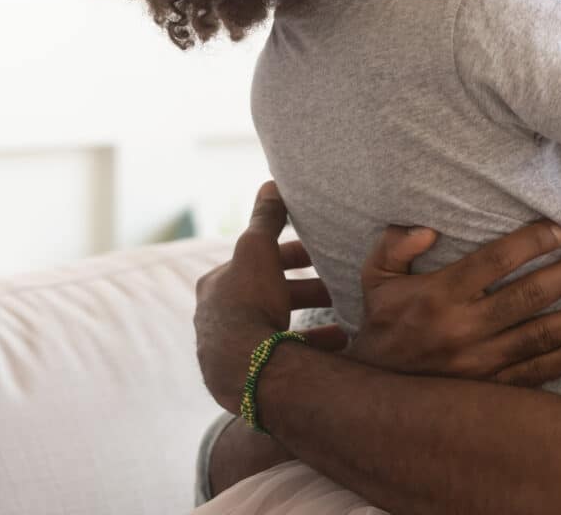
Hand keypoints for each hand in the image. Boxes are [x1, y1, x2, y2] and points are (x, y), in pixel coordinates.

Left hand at [193, 181, 347, 414]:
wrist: (244, 367)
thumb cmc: (248, 302)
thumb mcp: (257, 250)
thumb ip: (266, 219)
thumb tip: (271, 184)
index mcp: (216, 284)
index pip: (256, 262)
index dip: (290, 255)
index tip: (318, 256)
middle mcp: (216, 316)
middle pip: (269, 295)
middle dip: (304, 290)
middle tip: (335, 289)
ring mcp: (230, 349)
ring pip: (277, 326)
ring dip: (311, 320)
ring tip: (343, 320)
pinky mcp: (247, 375)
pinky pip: (284, 354)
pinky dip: (311, 347)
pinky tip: (336, 345)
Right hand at [346, 220, 560, 386]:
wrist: (372, 396)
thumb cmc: (382, 327)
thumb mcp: (376, 280)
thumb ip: (395, 246)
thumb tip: (427, 230)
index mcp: (439, 295)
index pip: (495, 261)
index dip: (533, 242)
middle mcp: (463, 329)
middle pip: (529, 296)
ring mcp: (480, 364)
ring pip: (541, 335)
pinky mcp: (491, 389)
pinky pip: (537, 372)